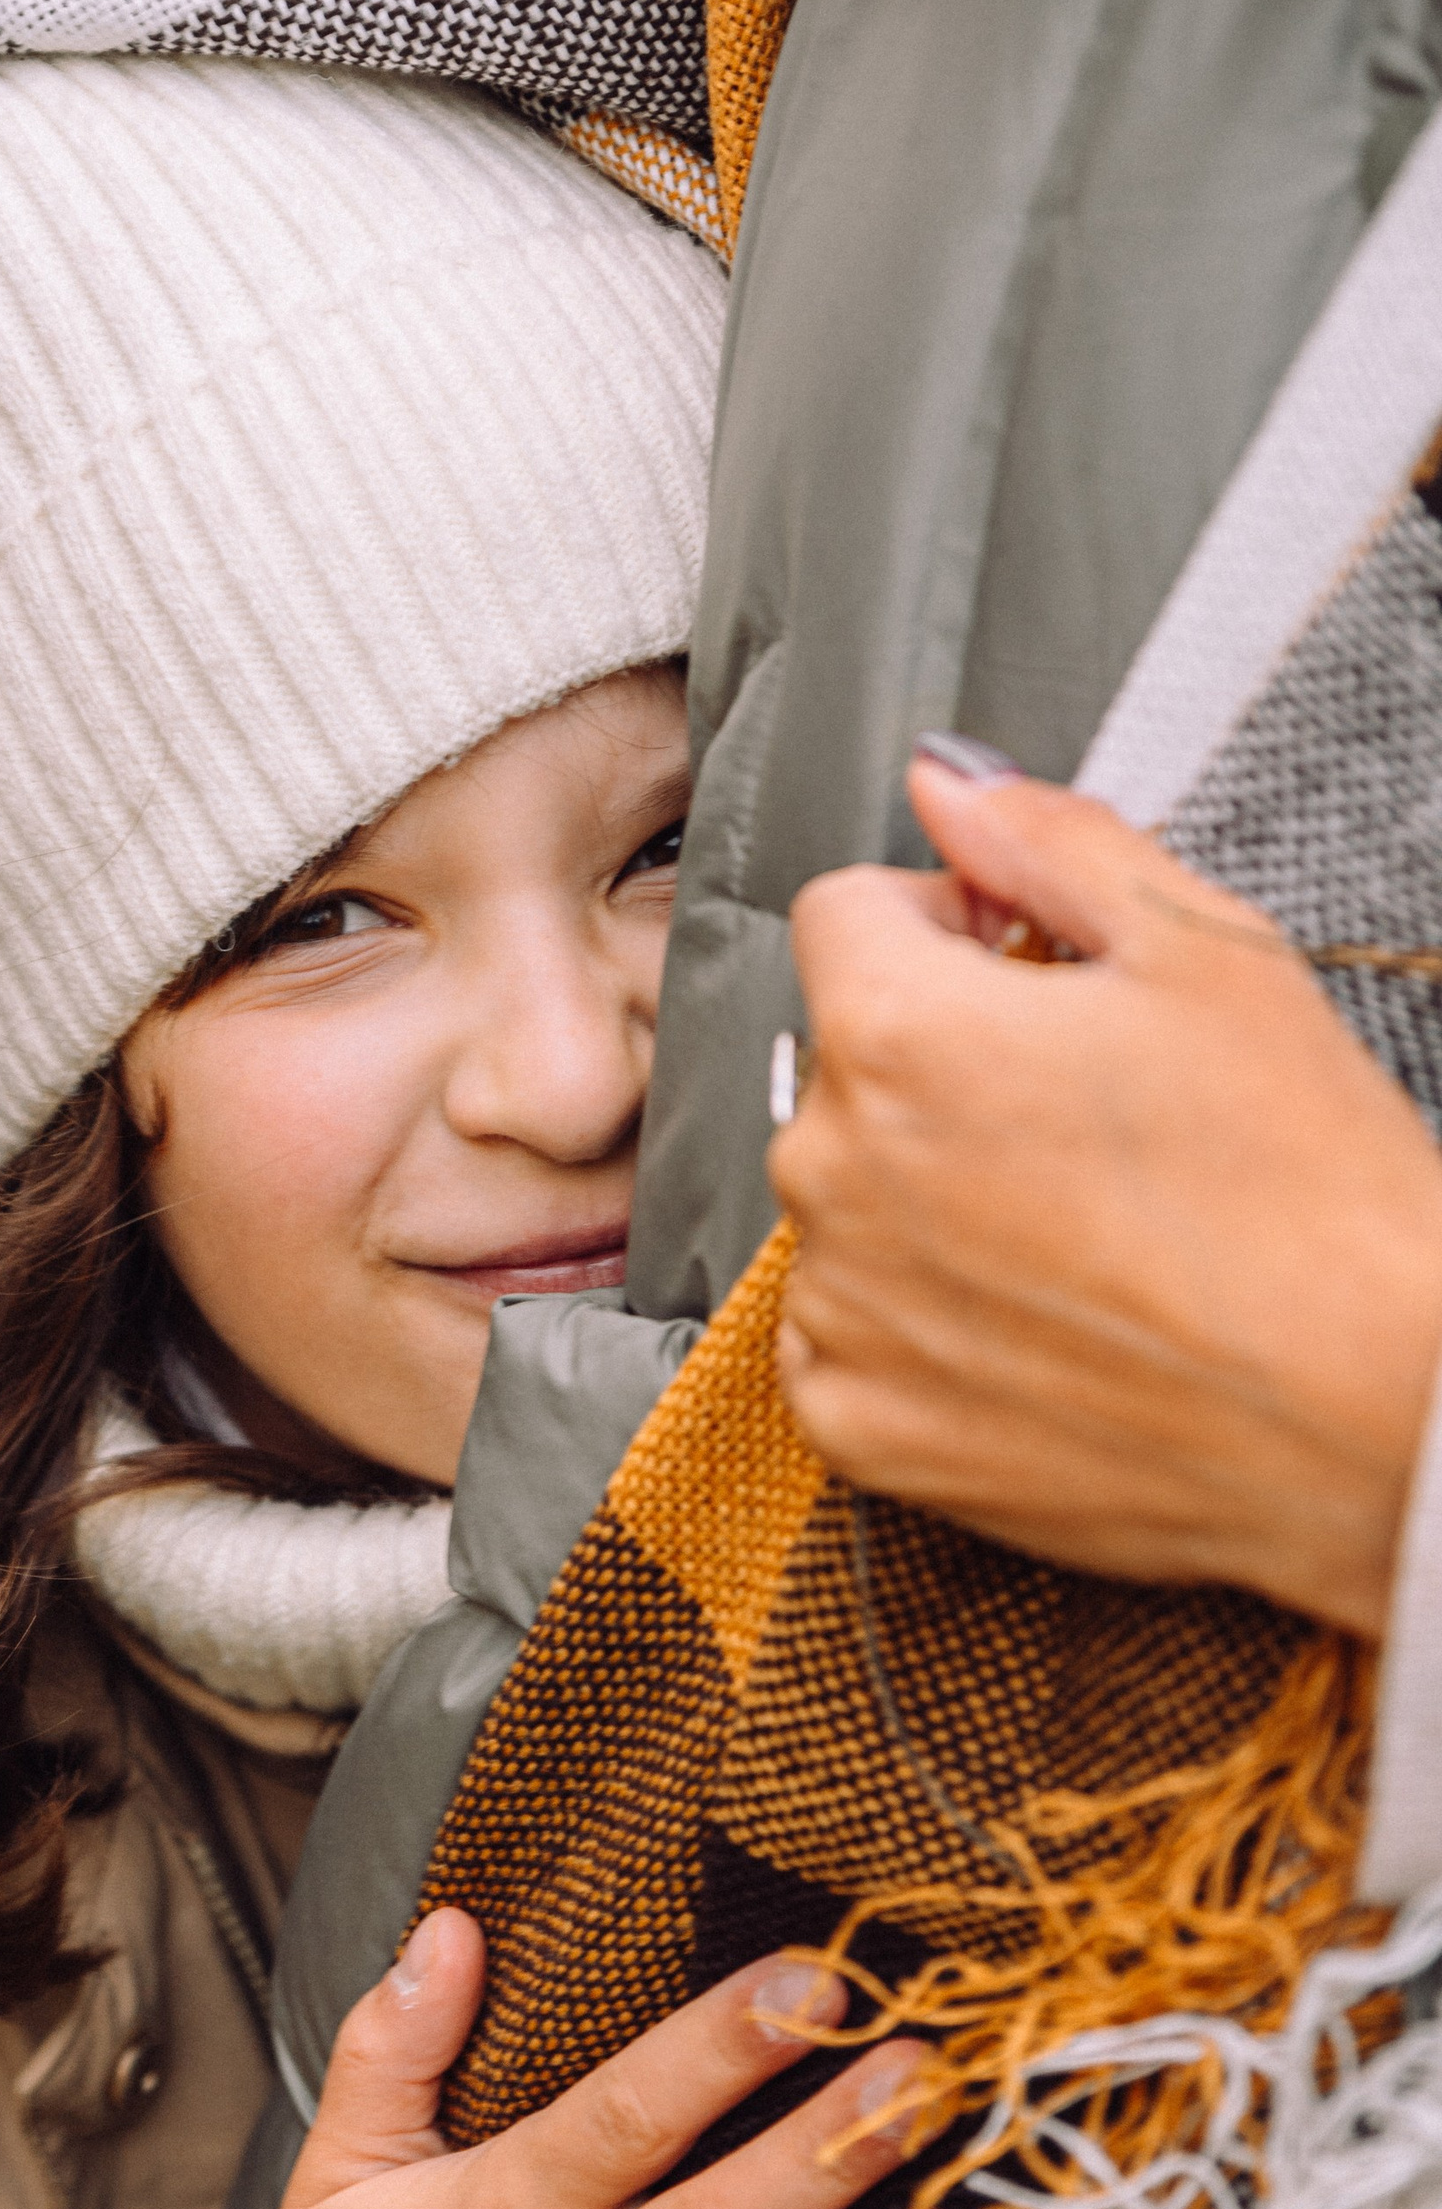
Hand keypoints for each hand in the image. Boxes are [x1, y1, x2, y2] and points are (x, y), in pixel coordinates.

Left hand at [773, 758, 1441, 1637]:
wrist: (1376, 1416)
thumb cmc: (1312, 1192)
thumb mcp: (1210, 954)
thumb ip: (1050, 843)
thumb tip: (945, 781)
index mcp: (897, 1033)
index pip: (844, 913)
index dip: (951, 925)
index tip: (1030, 972)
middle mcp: (832, 1171)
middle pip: (844, 1063)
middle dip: (940, 1067)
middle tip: (1088, 1118)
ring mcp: (840, 1310)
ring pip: (846, 1200)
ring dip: (924, 1196)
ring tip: (1081, 1231)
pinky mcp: (861, 1427)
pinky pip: (843, 1338)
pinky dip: (918, 1325)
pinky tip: (1041, 1321)